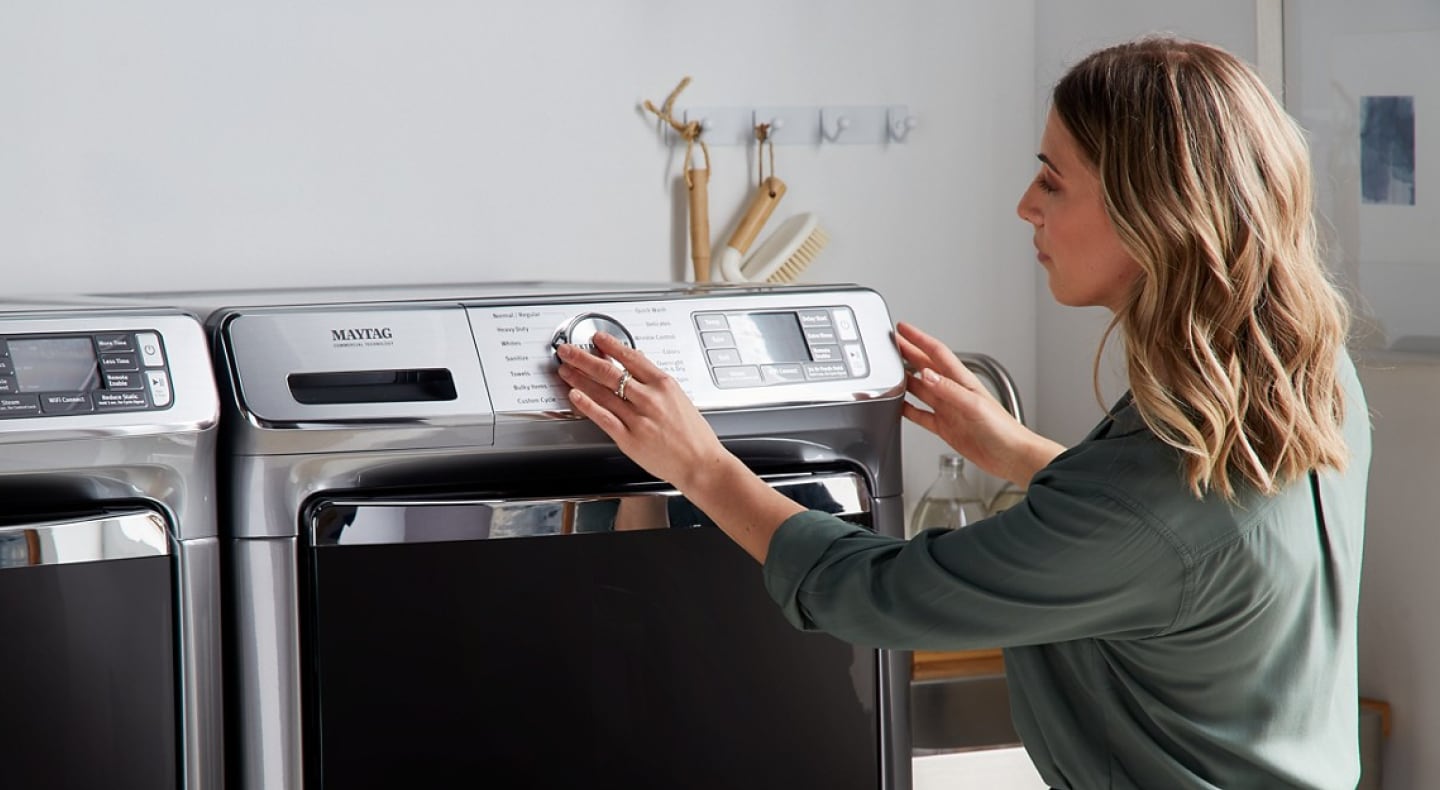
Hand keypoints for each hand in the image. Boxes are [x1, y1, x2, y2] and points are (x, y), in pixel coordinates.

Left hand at [554, 332, 729, 491]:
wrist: (700, 462)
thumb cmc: (694, 434)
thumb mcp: (680, 397)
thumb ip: (657, 380)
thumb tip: (640, 361)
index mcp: (664, 384)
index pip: (631, 357)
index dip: (610, 345)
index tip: (596, 338)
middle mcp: (649, 398)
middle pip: (609, 371)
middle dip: (583, 358)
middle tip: (568, 351)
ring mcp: (637, 418)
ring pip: (601, 392)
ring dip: (579, 378)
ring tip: (566, 370)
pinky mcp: (628, 438)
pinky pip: (602, 417)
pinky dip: (586, 404)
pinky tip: (574, 395)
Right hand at [896, 322, 1063, 486]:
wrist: (1011, 456)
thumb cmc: (1003, 430)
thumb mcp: (975, 405)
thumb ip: (949, 390)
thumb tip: (926, 375)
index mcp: (962, 381)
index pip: (936, 353)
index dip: (919, 339)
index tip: (904, 329)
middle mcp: (953, 392)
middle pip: (924, 367)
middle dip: (907, 353)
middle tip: (891, 343)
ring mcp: (948, 410)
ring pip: (921, 389)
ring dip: (905, 379)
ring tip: (889, 370)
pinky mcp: (945, 427)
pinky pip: (921, 415)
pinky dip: (908, 410)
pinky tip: (900, 406)